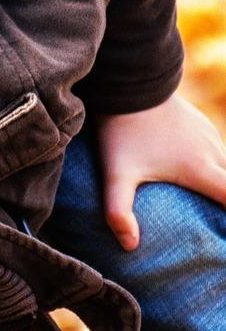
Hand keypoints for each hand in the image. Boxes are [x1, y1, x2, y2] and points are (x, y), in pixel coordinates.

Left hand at [94, 92, 225, 250]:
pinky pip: (214, 151)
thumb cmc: (123, 132)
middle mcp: (211, 151)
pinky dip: (213, 167)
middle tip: (216, 221)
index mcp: (199, 169)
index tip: (225, 232)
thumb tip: (129, 246)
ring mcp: (207, 134)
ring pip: (224, 166)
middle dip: (225, 202)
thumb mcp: (116, 176)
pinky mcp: (198, 123)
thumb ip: (118, 212)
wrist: (128, 84)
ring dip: (220, 184)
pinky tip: (197, 175)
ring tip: (210, 201)